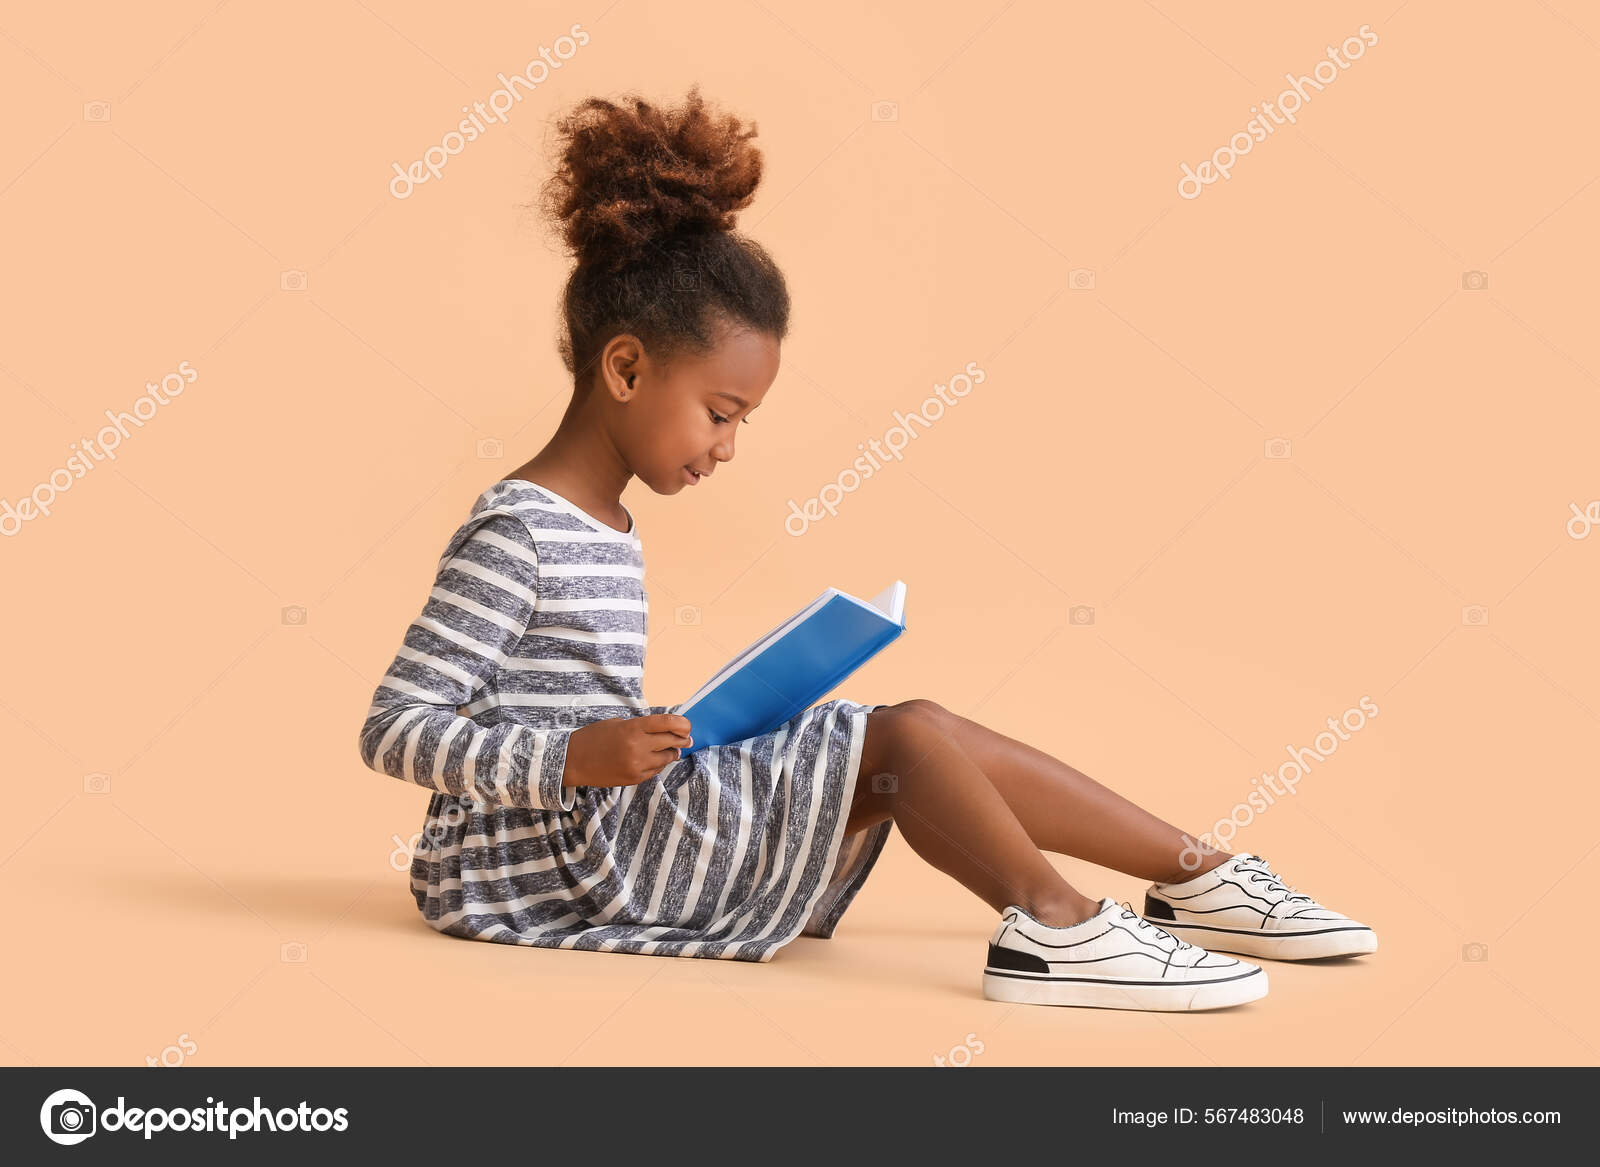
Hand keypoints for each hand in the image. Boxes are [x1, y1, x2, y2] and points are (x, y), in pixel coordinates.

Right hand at [563, 714, 692, 787]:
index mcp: (633, 728)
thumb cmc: (595, 737)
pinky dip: (658, 763)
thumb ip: (642, 726)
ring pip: (667, 758)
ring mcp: (637, 765)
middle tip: (687, 738)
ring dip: (672, 752)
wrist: (574, 760)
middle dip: (682, 739)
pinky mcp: (635, 778)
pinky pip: (656, 770)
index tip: (687, 725)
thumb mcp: (619, 724)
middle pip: (673, 741)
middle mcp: (638, 746)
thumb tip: (666, 729)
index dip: (683, 723)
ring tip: (672, 749)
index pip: (668, 722)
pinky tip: (653, 759)